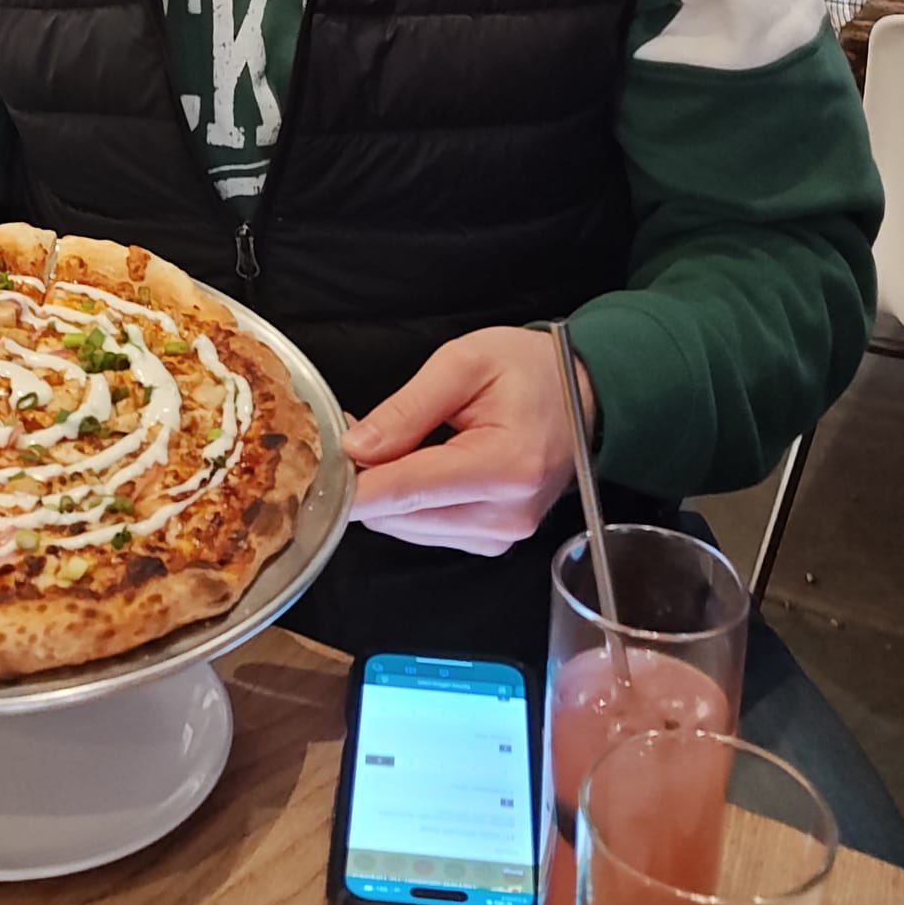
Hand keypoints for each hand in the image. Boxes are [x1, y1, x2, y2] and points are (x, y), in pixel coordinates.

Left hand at [342, 325, 595, 555]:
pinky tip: (417, 465)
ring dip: (387, 492)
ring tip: (394, 441)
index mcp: (503, 468)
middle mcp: (504, 516)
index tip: (318, 466)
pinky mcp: (493, 542)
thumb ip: (408, 408)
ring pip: (406, 528)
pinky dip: (409, 502)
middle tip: (359, 430)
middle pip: (400, 516)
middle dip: (368, 478)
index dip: (354, 483)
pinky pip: (426, 530)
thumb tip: (356, 448)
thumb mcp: (465, 363)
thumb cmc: (531, 370)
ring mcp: (501, 536)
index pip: (407, 491)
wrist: (585, 395)